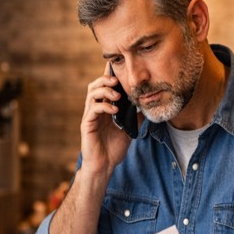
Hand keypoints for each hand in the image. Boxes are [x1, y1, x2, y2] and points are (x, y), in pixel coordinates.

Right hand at [78, 62, 132, 179]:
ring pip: (91, 94)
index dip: (109, 76)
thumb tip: (146, 105)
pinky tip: (115, 110)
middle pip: (94, 86)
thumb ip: (134, 116)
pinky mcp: (87, 125)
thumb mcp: (129, 129)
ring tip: (117, 94)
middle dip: (105, 79)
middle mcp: (95, 110)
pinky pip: (93, 110)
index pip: (104, 88)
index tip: (118, 66)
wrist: (104, 167)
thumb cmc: (114, 149)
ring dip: (104, 90)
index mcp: (104, 109)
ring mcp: (90, 117)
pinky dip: (104, 106)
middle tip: (117, 80)